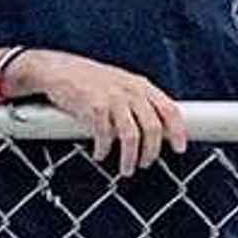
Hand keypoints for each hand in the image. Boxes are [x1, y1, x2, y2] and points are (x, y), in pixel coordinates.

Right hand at [22, 51, 185, 174]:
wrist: (58, 69)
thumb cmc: (91, 81)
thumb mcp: (123, 84)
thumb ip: (139, 102)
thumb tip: (156, 130)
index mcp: (142, 86)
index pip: (170, 110)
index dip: (178, 131)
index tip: (180, 148)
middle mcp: (131, 91)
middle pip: (153, 127)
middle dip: (152, 151)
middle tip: (146, 164)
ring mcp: (113, 98)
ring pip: (131, 136)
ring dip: (130, 157)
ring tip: (127, 169)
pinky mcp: (94, 106)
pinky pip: (105, 135)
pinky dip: (104, 149)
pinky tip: (100, 154)